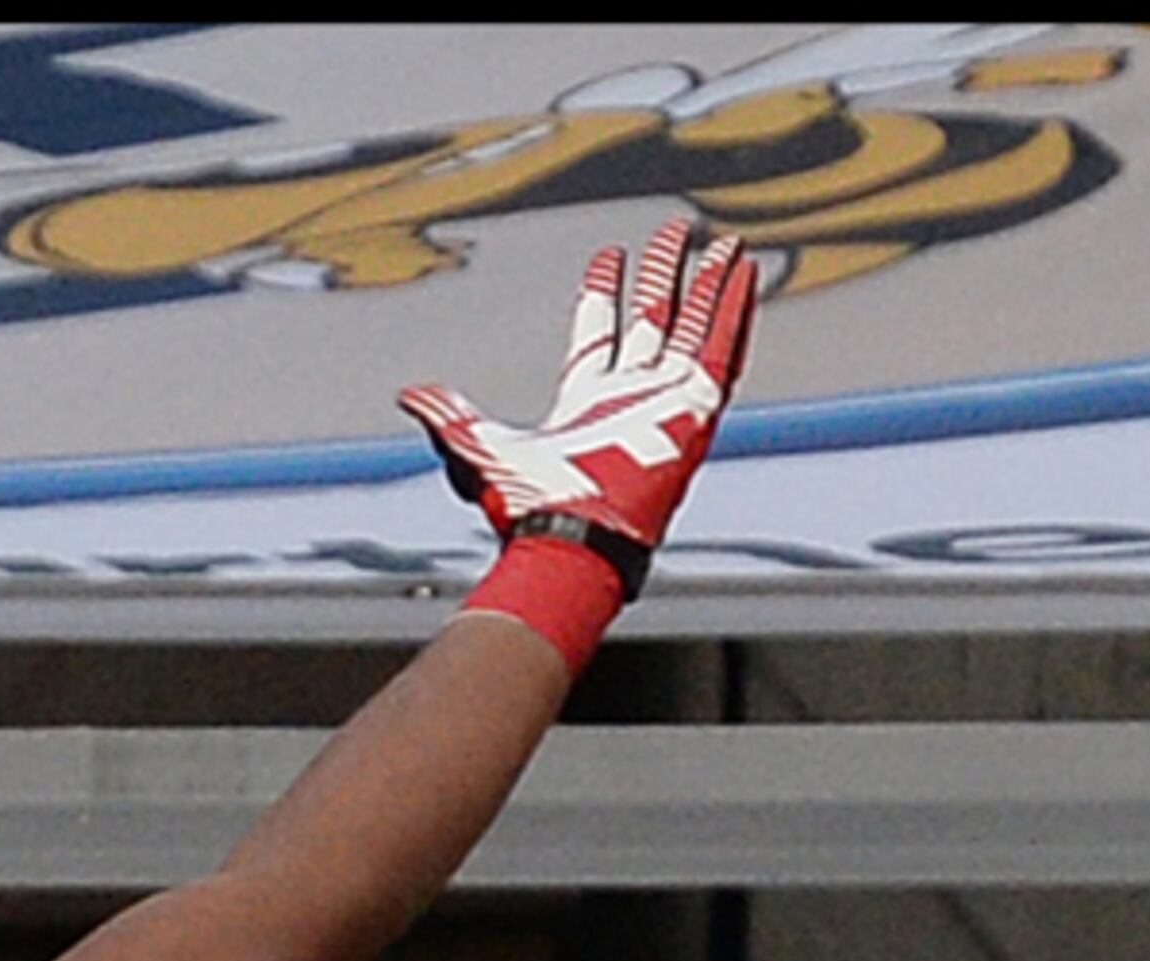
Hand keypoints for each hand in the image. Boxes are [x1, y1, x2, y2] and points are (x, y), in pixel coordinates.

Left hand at [399, 219, 756, 587]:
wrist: (570, 539)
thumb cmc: (528, 506)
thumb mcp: (478, 447)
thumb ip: (449, 416)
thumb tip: (409, 395)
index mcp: (584, 400)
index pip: (600, 332)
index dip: (604, 292)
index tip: (609, 256)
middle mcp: (629, 396)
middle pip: (654, 320)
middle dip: (663, 276)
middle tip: (674, 233)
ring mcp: (665, 401)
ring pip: (694, 327)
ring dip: (708, 284)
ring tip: (721, 241)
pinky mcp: (695, 408)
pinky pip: (720, 348)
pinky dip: (732, 309)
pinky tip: (741, 271)